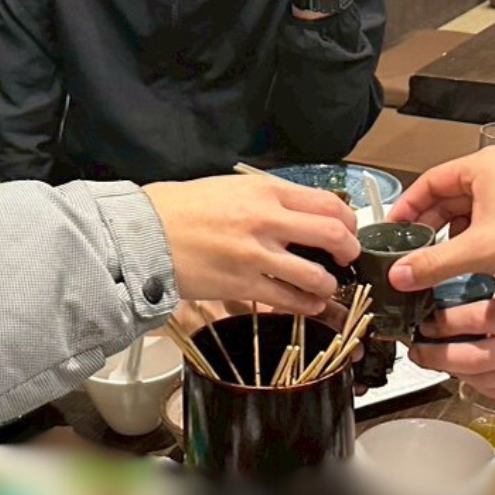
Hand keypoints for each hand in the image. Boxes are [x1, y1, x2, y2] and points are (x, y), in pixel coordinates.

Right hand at [143, 175, 357, 314]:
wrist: (144, 234)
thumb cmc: (181, 210)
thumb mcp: (231, 188)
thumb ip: (269, 200)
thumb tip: (301, 214)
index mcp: (266, 191)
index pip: (328, 202)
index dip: (349, 221)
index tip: (348, 232)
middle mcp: (267, 220)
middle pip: (332, 235)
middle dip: (349, 252)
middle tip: (347, 260)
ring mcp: (257, 255)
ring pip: (316, 275)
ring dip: (329, 285)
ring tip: (325, 287)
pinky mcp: (243, 285)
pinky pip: (289, 300)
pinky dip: (306, 305)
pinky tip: (307, 305)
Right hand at [387, 148, 494, 295]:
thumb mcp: (480, 250)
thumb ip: (433, 262)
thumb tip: (398, 273)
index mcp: (484, 166)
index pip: (429, 182)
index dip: (406, 208)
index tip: (391, 232)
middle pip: (444, 200)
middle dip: (426, 229)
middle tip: (407, 255)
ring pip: (463, 218)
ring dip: (447, 242)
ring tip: (431, 266)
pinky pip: (482, 229)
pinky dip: (467, 247)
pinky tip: (460, 268)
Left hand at [410, 288, 494, 399]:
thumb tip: (459, 301)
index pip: (481, 316)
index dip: (446, 320)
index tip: (429, 317)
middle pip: (474, 357)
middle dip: (435, 354)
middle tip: (417, 346)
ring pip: (481, 379)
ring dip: (450, 370)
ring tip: (432, 358)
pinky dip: (474, 381)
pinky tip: (463, 370)